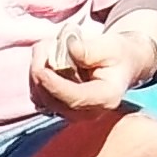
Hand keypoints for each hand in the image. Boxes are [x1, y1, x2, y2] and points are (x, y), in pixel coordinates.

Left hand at [27, 16, 156, 117]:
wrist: (119, 64)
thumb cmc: (117, 55)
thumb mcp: (111, 46)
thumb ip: (91, 49)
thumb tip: (70, 47)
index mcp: (106, 98)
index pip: (76, 98)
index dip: (56, 86)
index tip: (41, 70)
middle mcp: (87, 112)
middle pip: (53, 100)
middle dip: (41, 71)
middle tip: (44, 44)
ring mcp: (70, 112)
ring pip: (40, 96)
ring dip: (37, 69)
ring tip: (49, 47)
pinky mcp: (57, 107)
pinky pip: (36, 93)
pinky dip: (36, 75)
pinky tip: (47, 58)